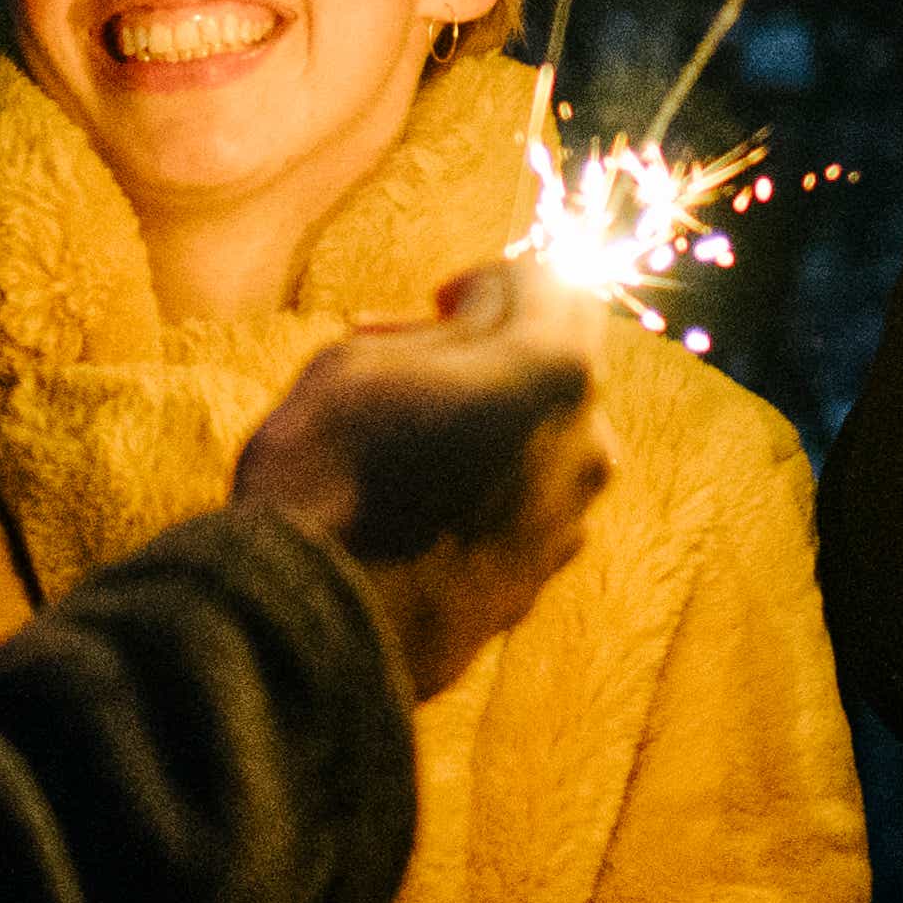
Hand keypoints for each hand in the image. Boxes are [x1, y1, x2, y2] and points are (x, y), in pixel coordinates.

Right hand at [232, 272, 617, 698]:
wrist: (315, 621)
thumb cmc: (329, 469)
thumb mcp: (365, 359)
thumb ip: (447, 329)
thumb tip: (481, 323)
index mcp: (555, 372)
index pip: (552, 286)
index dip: (491, 280)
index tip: (442, 299)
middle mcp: (587, 446)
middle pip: (552, 370)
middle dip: (488, 354)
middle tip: (408, 363)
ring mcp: (568, 521)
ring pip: (539, 443)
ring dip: (487, 424)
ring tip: (403, 435)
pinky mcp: (538, 579)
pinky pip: (521, 507)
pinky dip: (483, 487)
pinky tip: (415, 501)